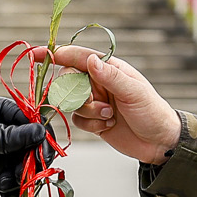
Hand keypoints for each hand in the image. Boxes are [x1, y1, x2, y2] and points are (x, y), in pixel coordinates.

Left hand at [0, 96, 46, 196]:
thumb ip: (10, 137)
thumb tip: (41, 132)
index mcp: (7, 113)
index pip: (38, 124)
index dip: (44, 140)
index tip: (41, 157)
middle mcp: (9, 133)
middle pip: (38, 149)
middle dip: (34, 165)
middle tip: (20, 175)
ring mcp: (4, 155)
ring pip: (29, 170)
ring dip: (23, 180)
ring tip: (3, 183)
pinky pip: (16, 184)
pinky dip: (14, 190)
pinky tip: (1, 189)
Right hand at [41, 46, 181, 163]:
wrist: (160, 142)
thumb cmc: (152, 111)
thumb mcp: (134, 92)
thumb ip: (110, 76)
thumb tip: (90, 60)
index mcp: (109, 68)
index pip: (77, 56)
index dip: (55, 54)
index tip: (36, 54)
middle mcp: (98, 82)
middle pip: (68, 82)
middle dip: (79, 95)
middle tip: (98, 104)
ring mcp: (94, 101)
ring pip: (71, 103)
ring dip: (89, 112)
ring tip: (110, 116)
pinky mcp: (93, 120)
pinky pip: (76, 120)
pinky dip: (91, 124)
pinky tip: (108, 126)